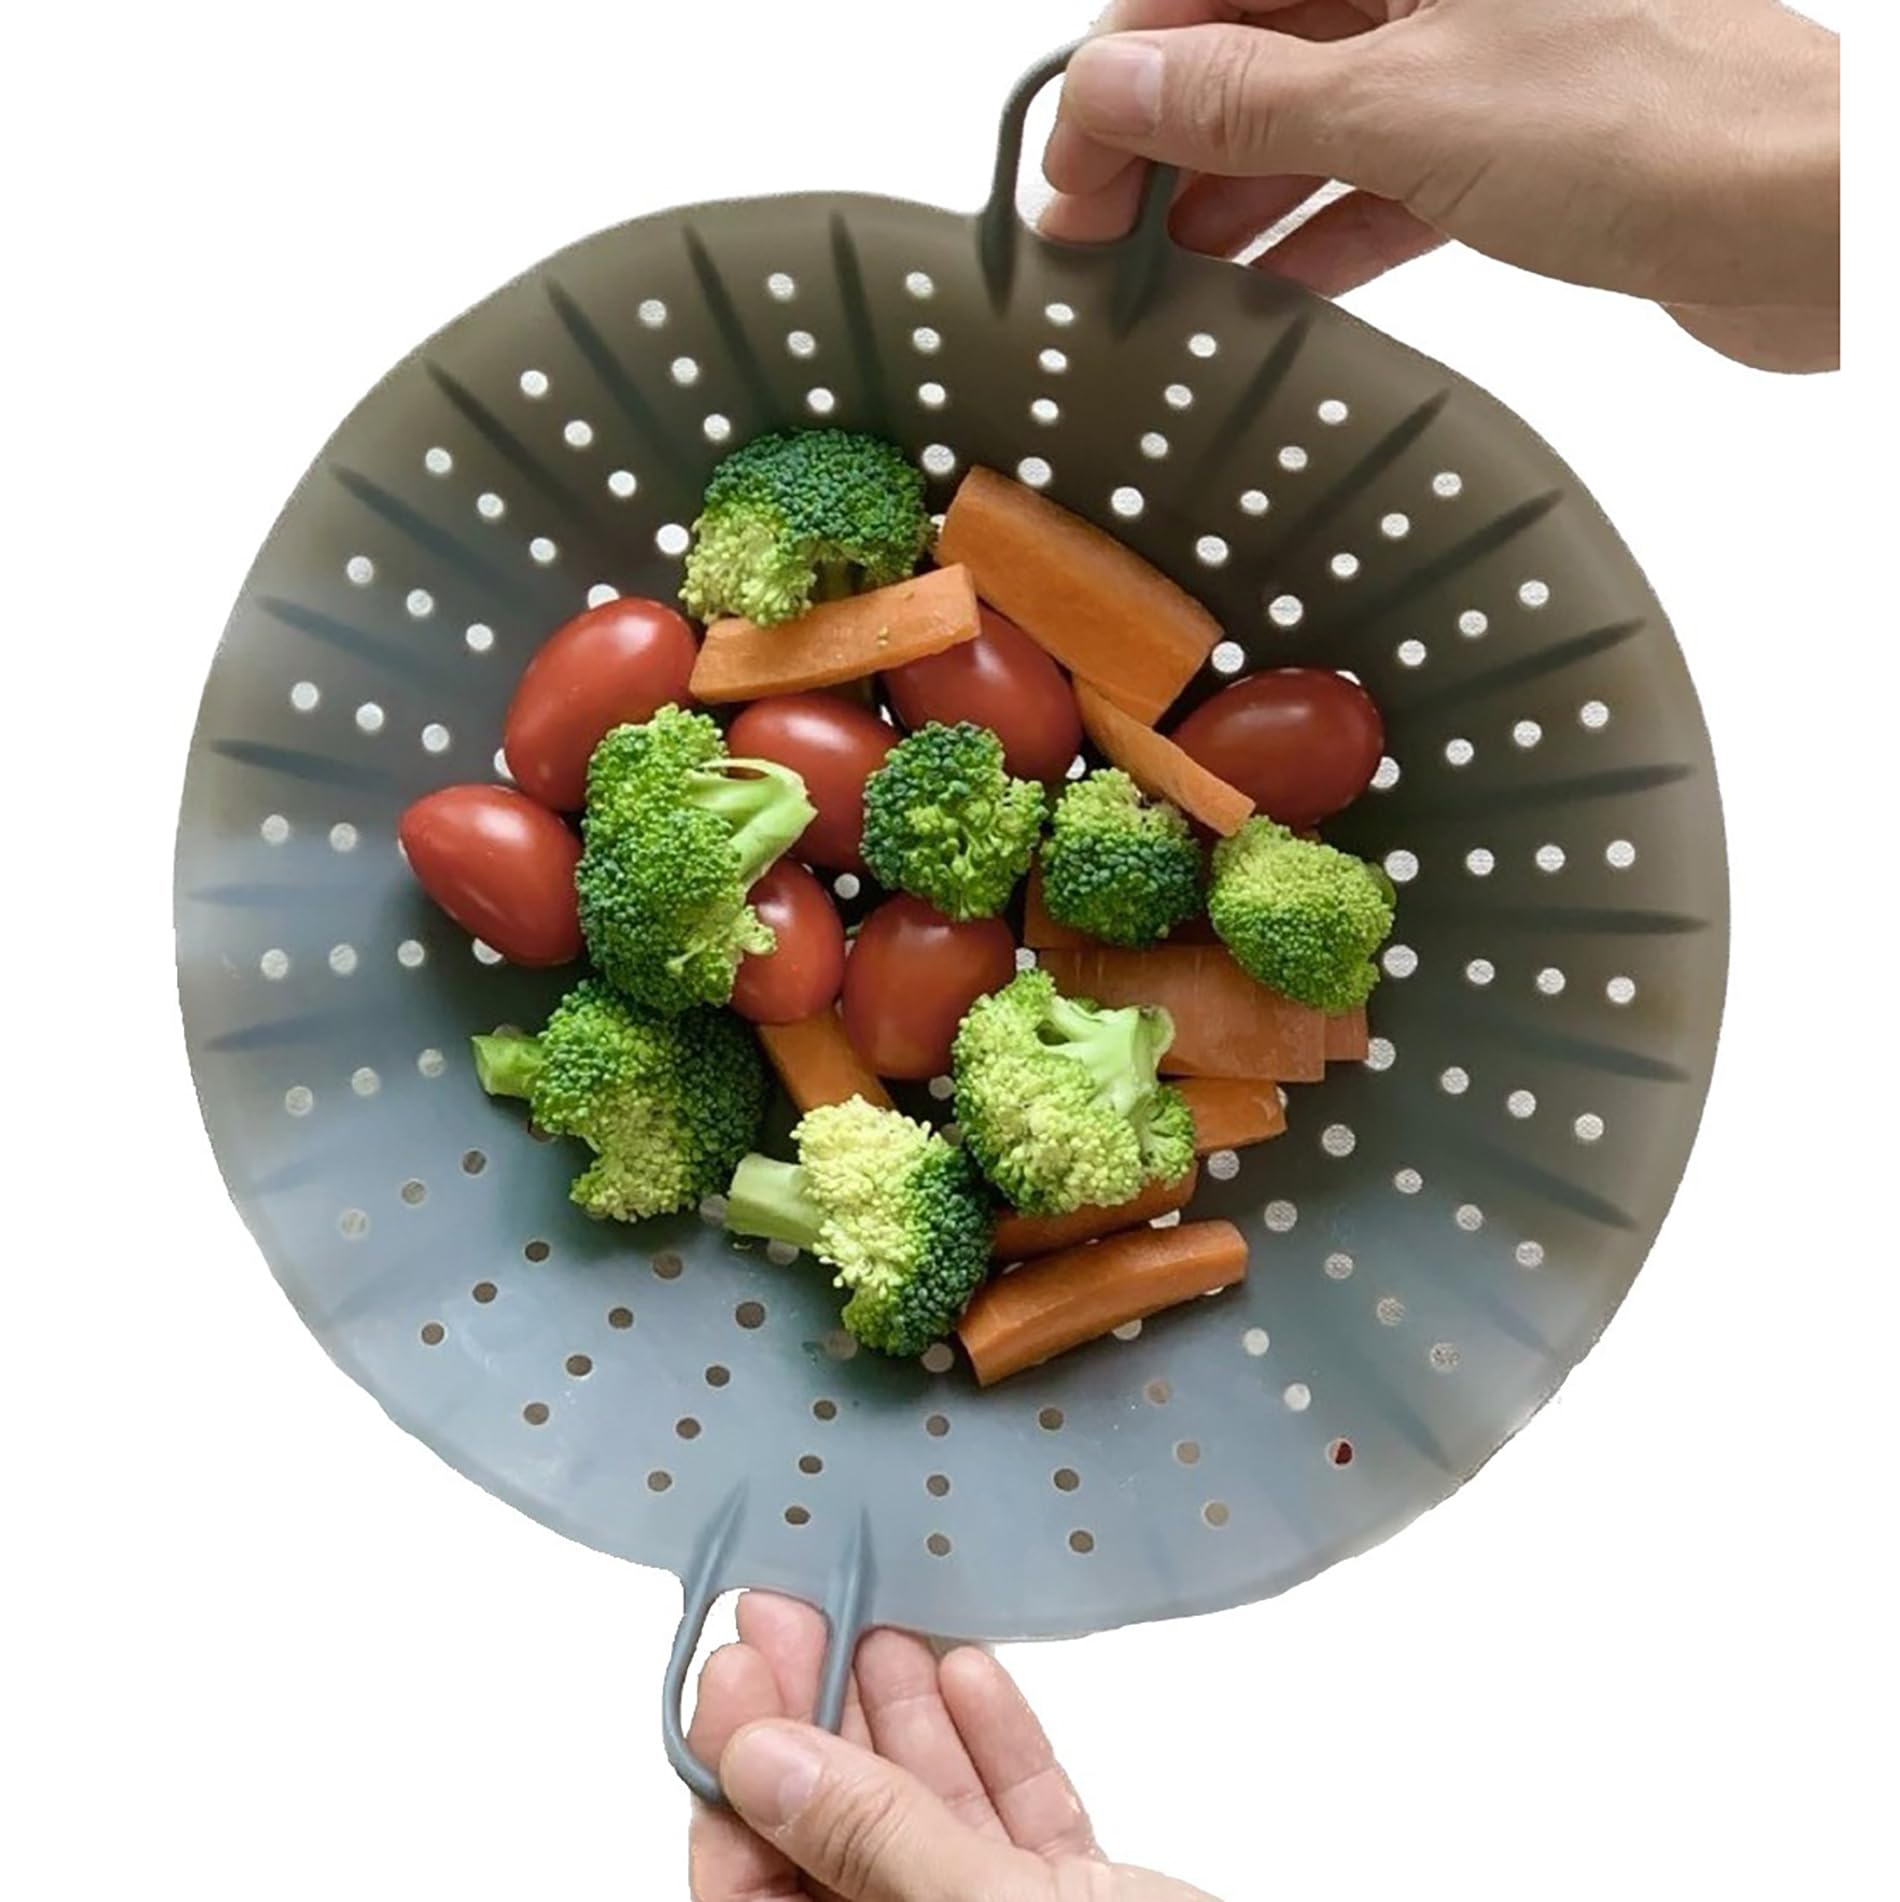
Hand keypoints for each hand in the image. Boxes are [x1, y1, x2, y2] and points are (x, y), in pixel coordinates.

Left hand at [688, 1592, 1219, 1900]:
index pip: (754, 1885)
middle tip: (796, 1609)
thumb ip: (873, 1840)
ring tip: (877, 1618)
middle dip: (816, 1714)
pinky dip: (995, 1742)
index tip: (738, 1664)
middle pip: (837, 1832)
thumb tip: (760, 1759)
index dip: (734, 1770)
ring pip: (929, 1813)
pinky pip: (1017, 1816)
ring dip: (903, 1710)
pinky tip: (969, 1673)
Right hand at [1042, 0, 1838, 371]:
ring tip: (1152, 284)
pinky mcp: (1510, 149)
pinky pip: (1376, 186)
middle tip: (1089, 244)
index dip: (1122, 75)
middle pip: (1253, 48)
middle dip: (1162, 145)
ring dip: (1226, 202)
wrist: (1809, 218)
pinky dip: (1313, 239)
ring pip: (1308, 122)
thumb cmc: (1651, 121)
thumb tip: (1111, 87)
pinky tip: (1256, 298)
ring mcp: (1474, 61)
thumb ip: (1245, 98)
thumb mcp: (1404, 105)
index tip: (1065, 172)